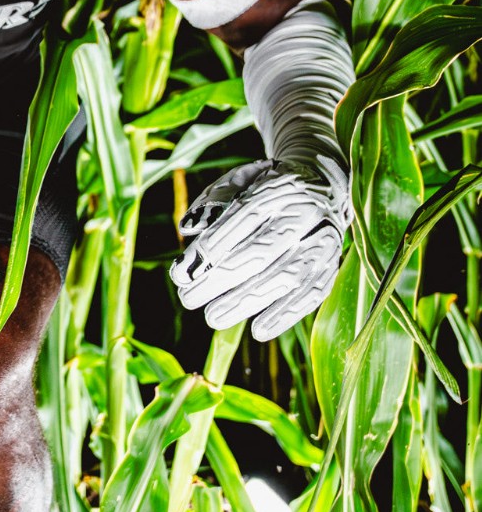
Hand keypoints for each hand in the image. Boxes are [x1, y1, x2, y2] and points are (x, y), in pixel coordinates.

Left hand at [170, 156, 350, 338]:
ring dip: (247, 301)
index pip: (240, 221)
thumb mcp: (238, 181)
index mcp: (278, 189)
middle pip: (260, 251)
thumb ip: (212, 201)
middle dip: (220, 279)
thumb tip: (188, 228)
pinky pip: (312, 292)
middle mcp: (304, 214)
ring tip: (213, 317)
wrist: (323, 183)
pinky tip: (259, 330)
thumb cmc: (266, 186)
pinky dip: (286, 314)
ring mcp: (323, 240)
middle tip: (188, 299)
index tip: (180, 274)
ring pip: (286, 275)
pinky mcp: (332, 264)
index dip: (210, 249)